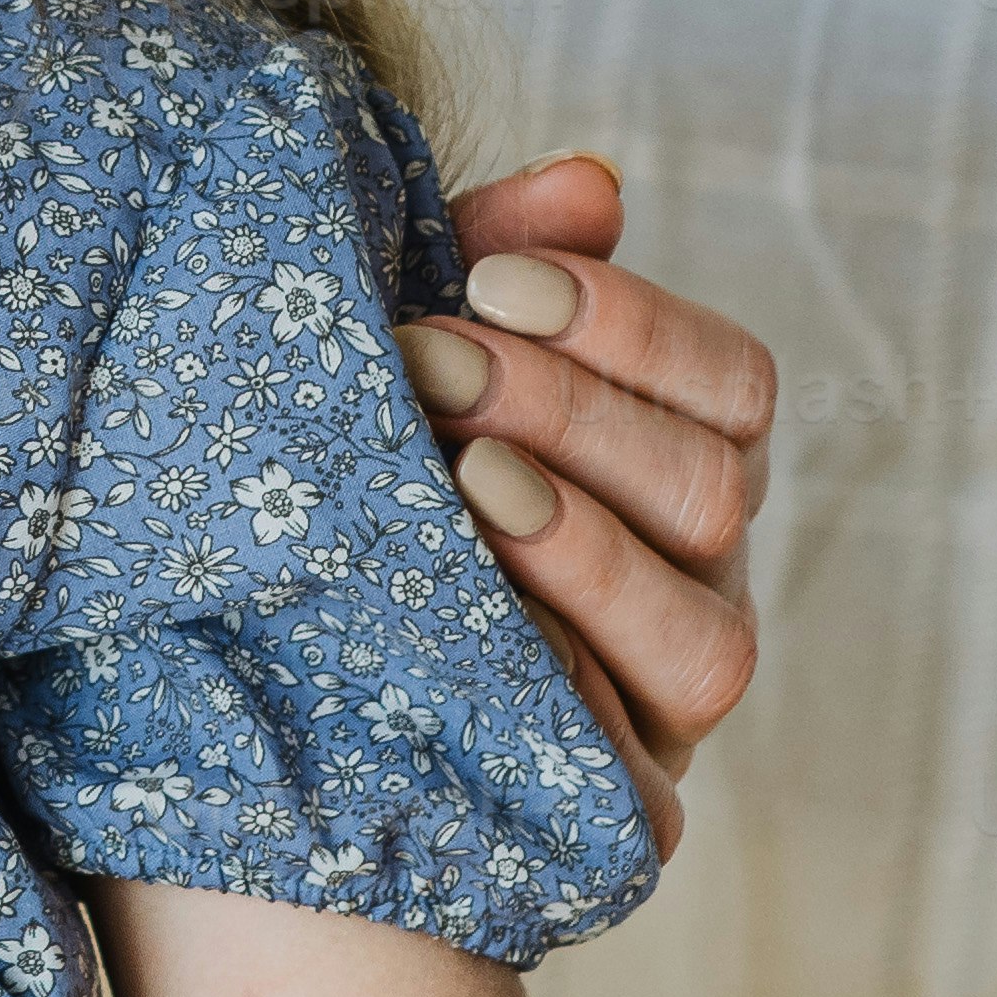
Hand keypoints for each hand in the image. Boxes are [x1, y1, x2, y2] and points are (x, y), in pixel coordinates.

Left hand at [397, 153, 772, 862]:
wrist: (261, 663)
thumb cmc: (369, 462)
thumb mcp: (419, 355)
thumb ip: (497, 263)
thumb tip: (591, 185)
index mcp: (681, 463)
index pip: (735, 383)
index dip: (633, 325)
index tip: (493, 281)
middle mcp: (703, 582)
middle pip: (710, 492)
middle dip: (571, 414)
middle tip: (431, 360)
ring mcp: (667, 705)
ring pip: (705, 641)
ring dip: (585, 549)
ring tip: (463, 484)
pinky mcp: (617, 811)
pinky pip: (634, 776)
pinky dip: (566, 697)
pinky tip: (465, 628)